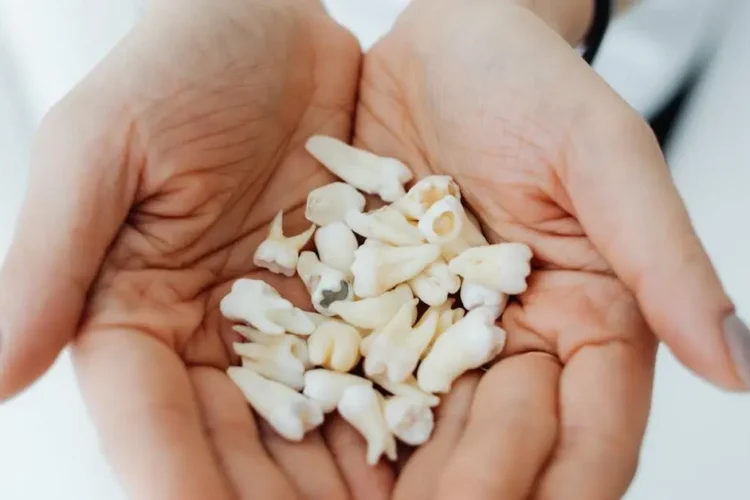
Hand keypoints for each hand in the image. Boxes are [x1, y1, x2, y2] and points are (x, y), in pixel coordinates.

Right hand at [0, 1, 396, 497]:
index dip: (175, 482)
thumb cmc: (175, 64)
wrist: (271, 22)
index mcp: (134, 315)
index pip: (150, 423)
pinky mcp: (355, 297)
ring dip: (346, 480)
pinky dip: (400, 413)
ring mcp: (290, 324)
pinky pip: (378, 368)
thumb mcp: (102, 146)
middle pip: (237, 446)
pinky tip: (434, 447)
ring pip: (314, 425)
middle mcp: (214, 336)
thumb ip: (50, 257)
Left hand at [355, 0, 746, 497]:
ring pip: (435, 429)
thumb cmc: (528, 83)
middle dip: (472, 491)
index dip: (562, 482)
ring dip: (408, 476)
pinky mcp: (379, 309)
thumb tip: (736, 362)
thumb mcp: (602, 155)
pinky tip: (315, 441)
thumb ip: (662, 255)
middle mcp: (516, 337)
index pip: (591, 430)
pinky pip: (365, 377)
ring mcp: (442, 330)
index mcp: (588, 317)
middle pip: (506, 444)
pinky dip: (348, 417)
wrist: (442, 48)